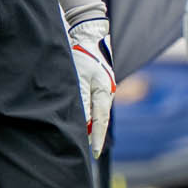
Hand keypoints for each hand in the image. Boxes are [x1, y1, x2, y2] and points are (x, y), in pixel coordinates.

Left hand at [65, 3, 114, 156]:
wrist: (90, 34)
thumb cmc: (83, 54)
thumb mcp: (80, 77)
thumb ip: (82, 100)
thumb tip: (84, 123)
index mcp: (104, 92)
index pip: (100, 122)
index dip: (96, 139)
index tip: (93, 154)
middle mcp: (107, 92)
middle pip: (100, 119)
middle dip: (94, 135)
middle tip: (88, 152)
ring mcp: (104, 88)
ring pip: (97, 111)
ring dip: (91, 124)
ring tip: (83, 139)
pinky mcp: (99, 83)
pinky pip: (95, 103)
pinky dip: (90, 113)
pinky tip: (84, 120)